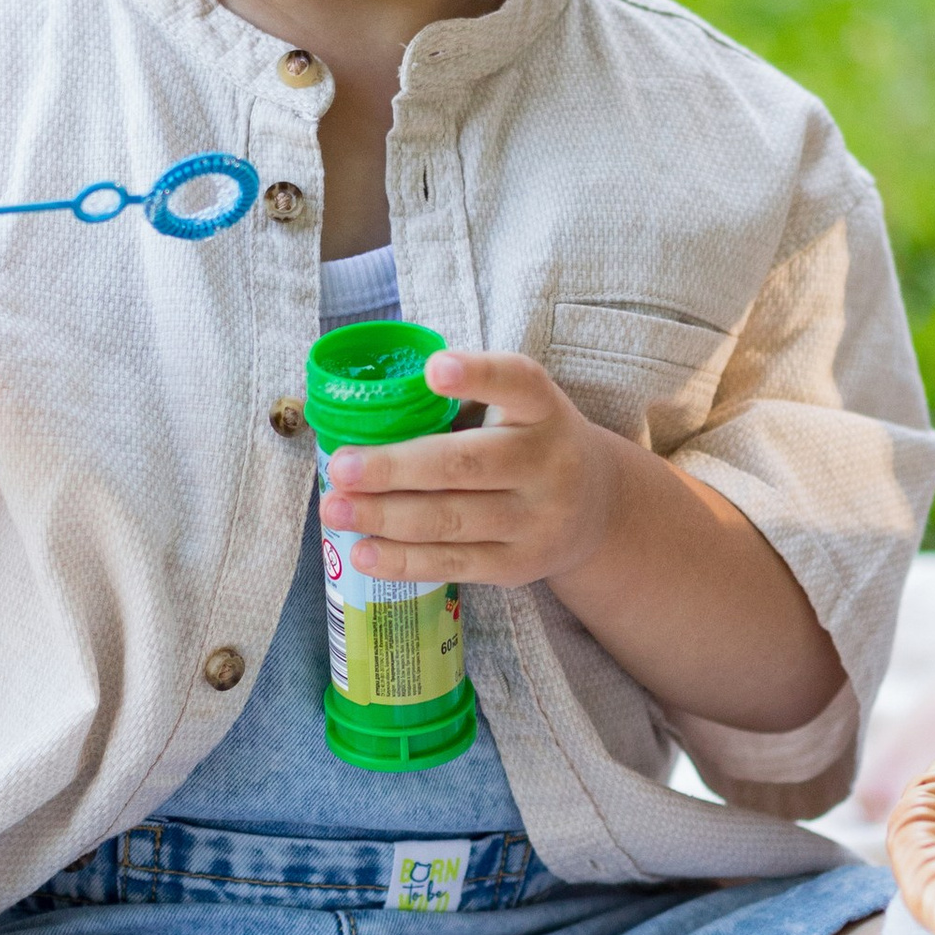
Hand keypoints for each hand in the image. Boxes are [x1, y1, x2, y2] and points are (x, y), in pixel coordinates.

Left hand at [318, 348, 613, 587]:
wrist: (599, 507)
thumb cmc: (529, 442)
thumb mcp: (519, 409)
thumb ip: (464, 404)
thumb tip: (364, 413)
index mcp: (543, 408)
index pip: (517, 382)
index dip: (477, 375)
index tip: (433, 369)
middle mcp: (548, 462)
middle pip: (465, 464)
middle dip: (394, 468)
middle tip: (341, 467)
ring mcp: (536, 520)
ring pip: (451, 520)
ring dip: (384, 517)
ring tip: (335, 510)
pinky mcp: (518, 565)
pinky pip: (453, 564)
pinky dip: (403, 560)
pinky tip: (363, 552)